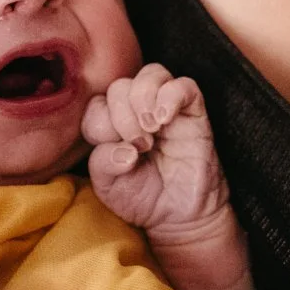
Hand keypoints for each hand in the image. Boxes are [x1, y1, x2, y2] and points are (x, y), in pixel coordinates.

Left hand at [81, 63, 228, 234]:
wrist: (180, 216)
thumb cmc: (143, 197)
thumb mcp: (110, 187)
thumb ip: (103, 165)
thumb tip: (123, 149)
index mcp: (112, 123)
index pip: (96, 104)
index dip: (100, 124)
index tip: (117, 150)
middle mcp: (138, 110)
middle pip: (120, 86)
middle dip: (123, 117)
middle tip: (139, 146)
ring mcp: (166, 108)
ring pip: (151, 73)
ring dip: (144, 99)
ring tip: (151, 129)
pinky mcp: (193, 112)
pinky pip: (184, 85)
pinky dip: (171, 96)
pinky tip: (165, 120)